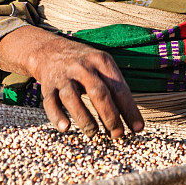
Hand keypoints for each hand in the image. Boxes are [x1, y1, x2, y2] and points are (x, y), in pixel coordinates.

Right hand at [0, 25, 143, 138]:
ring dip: (85, 119)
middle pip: (98, 92)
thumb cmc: (85, 65)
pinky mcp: (48, 85)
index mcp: (101, 61)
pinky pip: (51, 102)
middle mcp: (82, 66)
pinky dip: (57, 116)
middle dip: (110, 116)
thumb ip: (115, 89)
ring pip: (72, 98)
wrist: (51, 49)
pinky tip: (66, 128)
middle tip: (118, 135)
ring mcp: (64, 75)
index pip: (118, 87)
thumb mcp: (101, 66)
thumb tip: (133, 122)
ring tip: (94, 134)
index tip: (138, 128)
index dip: (129, 109)